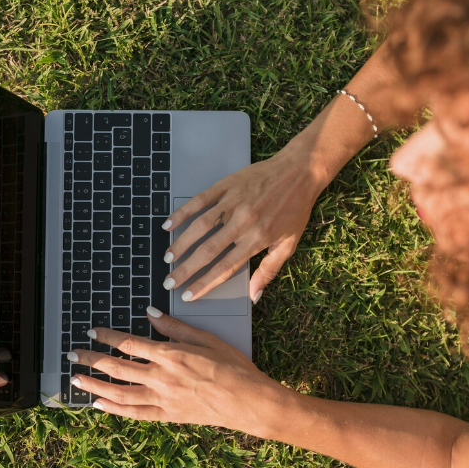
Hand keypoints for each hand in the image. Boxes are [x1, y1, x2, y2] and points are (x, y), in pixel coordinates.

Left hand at [68, 308, 287, 435]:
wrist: (248, 401)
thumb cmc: (232, 367)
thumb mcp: (206, 338)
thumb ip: (175, 326)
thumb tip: (150, 313)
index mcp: (171, 355)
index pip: (130, 343)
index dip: (107, 337)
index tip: (92, 332)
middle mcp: (162, 378)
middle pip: (117, 367)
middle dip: (91, 360)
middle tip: (73, 354)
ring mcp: (163, 399)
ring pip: (120, 393)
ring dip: (95, 386)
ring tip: (76, 380)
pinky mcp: (168, 416)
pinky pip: (135, 413)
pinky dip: (114, 409)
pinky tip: (99, 405)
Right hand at [162, 144, 324, 302]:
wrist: (301, 171)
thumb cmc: (295, 209)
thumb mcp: (289, 244)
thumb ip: (269, 270)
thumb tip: (255, 296)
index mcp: (258, 239)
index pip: (225, 267)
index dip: (205, 283)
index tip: (188, 295)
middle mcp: (243, 221)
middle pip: (208, 251)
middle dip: (185, 269)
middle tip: (169, 282)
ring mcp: (233, 202)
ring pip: (200, 226)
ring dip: (181, 243)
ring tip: (167, 258)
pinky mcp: (227, 185)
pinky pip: (200, 200)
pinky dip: (183, 212)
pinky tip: (169, 224)